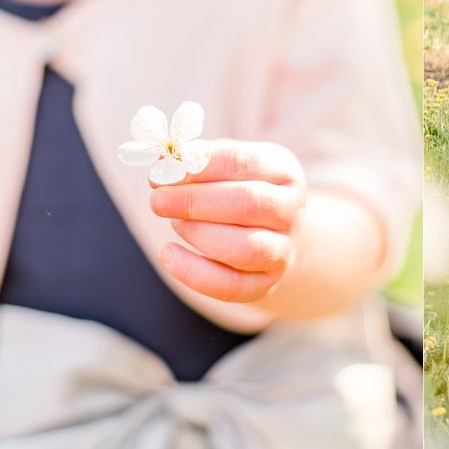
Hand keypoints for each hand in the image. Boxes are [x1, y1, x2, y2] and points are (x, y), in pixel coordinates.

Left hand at [148, 140, 305, 302]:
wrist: (274, 233)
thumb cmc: (240, 191)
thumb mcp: (228, 167)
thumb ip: (196, 162)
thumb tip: (163, 163)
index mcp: (284, 172)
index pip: (243, 162)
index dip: (201, 166)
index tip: (165, 171)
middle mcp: (291, 211)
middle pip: (247, 204)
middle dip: (194, 202)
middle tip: (157, 200)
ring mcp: (283, 250)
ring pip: (243, 249)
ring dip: (198, 234)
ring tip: (175, 223)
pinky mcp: (266, 284)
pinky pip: (230, 286)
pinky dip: (192, 273)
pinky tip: (168, 254)